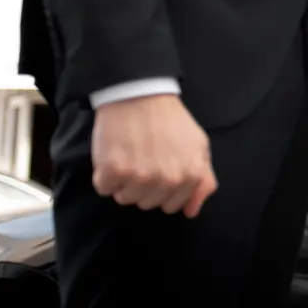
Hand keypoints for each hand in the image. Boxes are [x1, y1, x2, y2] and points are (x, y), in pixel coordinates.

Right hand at [92, 94, 216, 217]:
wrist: (140, 95)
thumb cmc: (169, 120)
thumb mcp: (199, 146)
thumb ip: (202, 181)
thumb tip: (191, 212)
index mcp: (191, 176)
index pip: (172, 205)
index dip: (163, 188)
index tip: (159, 168)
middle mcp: (167, 180)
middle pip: (148, 203)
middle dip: (144, 185)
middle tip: (144, 158)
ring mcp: (139, 177)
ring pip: (126, 198)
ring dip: (124, 181)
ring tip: (130, 155)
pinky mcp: (113, 171)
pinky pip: (105, 188)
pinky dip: (105, 175)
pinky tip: (115, 154)